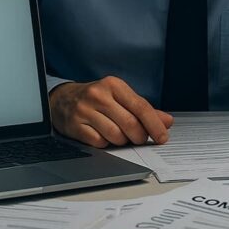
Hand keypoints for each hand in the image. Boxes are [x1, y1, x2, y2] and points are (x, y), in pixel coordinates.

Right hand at [48, 76, 173, 147]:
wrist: (62, 100)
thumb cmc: (96, 99)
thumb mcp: (120, 97)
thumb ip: (143, 109)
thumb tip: (167, 122)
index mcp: (114, 85)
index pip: (141, 107)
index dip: (155, 125)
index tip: (162, 137)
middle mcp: (99, 95)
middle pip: (130, 124)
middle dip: (139, 136)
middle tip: (140, 138)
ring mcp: (85, 110)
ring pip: (116, 135)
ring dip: (123, 141)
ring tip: (119, 135)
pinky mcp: (75, 126)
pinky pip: (100, 142)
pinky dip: (106, 144)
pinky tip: (104, 136)